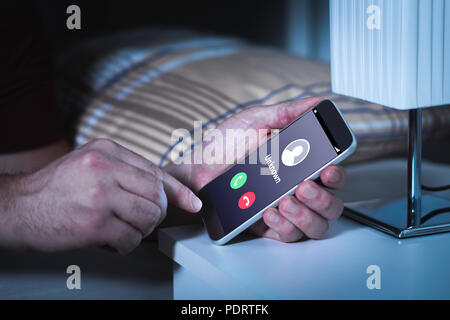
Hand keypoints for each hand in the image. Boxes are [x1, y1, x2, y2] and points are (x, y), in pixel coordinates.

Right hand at [0, 139, 201, 253]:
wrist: (17, 207)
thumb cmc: (56, 188)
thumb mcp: (90, 163)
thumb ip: (124, 171)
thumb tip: (161, 189)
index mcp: (107, 151)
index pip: (156, 171)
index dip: (179, 191)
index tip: (192, 202)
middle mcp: (105, 168)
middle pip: (157, 196)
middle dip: (156, 214)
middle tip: (142, 219)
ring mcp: (100, 195)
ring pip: (148, 218)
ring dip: (140, 230)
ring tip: (121, 228)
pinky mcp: (94, 223)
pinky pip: (131, 239)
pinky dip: (126, 244)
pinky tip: (110, 239)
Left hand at [167, 96, 345, 241]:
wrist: (197, 170)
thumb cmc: (225, 146)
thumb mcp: (255, 121)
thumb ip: (286, 113)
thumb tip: (316, 102)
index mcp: (298, 165)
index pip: (331, 174)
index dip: (337, 174)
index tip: (328, 169)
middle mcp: (297, 190)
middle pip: (331, 204)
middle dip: (323, 198)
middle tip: (303, 186)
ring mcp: (285, 210)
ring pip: (317, 225)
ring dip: (307, 215)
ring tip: (285, 200)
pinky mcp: (269, 227)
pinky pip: (289, 236)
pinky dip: (284, 225)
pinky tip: (270, 211)